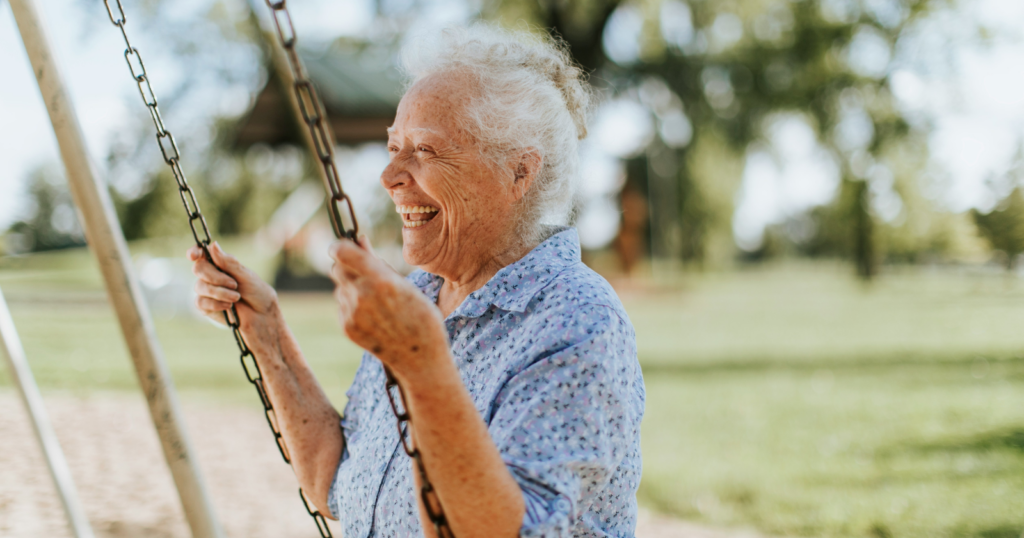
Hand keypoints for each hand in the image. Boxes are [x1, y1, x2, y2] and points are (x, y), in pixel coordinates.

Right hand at [187, 242, 279, 335]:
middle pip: (199, 269)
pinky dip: (216, 303)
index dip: (194, 252)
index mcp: (220, 264)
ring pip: (200, 286)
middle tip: (234, 284)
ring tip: (236, 297)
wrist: (261, 315)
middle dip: (216, 277)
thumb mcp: (245, 275)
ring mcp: (207, 291)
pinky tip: (229, 307)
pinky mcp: (206, 306)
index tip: (194, 255)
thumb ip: (228, 262)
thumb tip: (213, 245)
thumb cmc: (256, 292)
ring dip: (220, 292)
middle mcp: (211, 276)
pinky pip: (200, 302)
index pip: (202, 254)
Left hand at [329, 236, 448, 379]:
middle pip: (336, 269)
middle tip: (363, 274)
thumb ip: (378, 263)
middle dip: (346, 267)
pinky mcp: (347, 327)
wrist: (420, 356)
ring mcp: (352, 314)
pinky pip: (342, 307)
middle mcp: (362, 295)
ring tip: (377, 303)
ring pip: (340, 289)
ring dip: (352, 289)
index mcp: (380, 280)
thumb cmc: (420, 315)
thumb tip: (360, 240)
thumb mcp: (405, 284)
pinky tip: (373, 317)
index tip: (342, 246)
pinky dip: (352, 307)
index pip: (342, 252)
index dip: (340, 246)